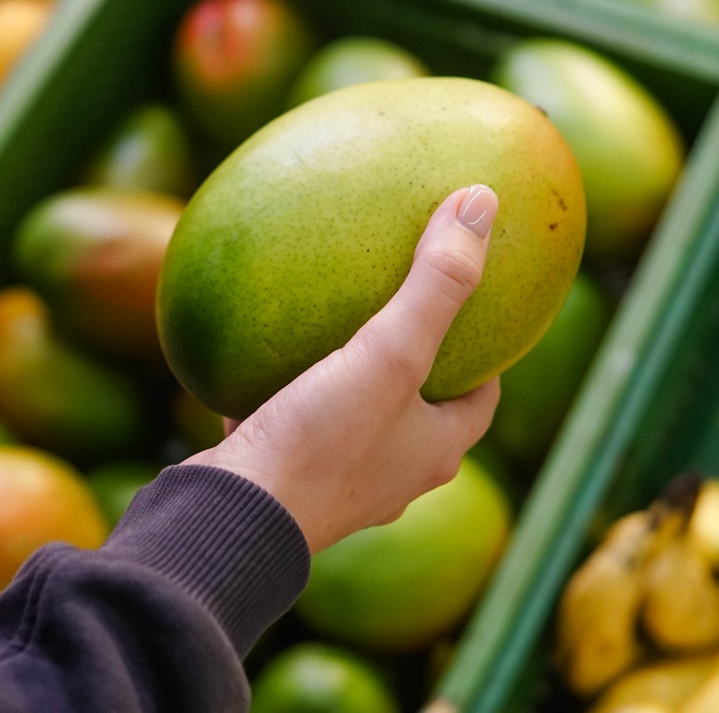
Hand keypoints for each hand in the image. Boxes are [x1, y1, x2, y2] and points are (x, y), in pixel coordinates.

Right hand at [183, 185, 501, 553]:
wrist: (233, 517)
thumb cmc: (323, 442)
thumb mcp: (391, 353)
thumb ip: (436, 282)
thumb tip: (483, 201)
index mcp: (433, 452)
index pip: (480, 397)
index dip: (484, 354)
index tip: (470, 309)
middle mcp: (392, 475)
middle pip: (418, 408)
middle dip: (413, 364)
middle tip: (397, 308)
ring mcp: (335, 482)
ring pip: (354, 419)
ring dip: (350, 380)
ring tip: (331, 327)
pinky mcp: (283, 478)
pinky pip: (296, 425)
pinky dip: (289, 391)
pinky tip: (260, 354)